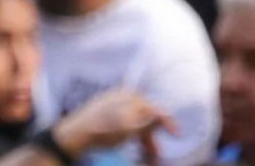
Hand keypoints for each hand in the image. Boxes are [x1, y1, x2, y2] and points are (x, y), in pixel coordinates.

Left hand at [52, 90, 175, 164]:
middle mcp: (122, 97)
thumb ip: (149, 121)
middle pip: (145, 118)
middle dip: (152, 139)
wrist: (76, 133)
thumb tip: (163, 115)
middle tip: (155, 157)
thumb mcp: (131, 129)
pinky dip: (130, 136)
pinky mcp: (104, 113)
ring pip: (134, 123)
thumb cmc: (105, 130)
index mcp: (130, 97)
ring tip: (143, 156)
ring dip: (142, 140)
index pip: (155, 108)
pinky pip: (124, 124)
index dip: (168, 122)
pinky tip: (130, 146)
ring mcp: (112, 104)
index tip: (177, 135)